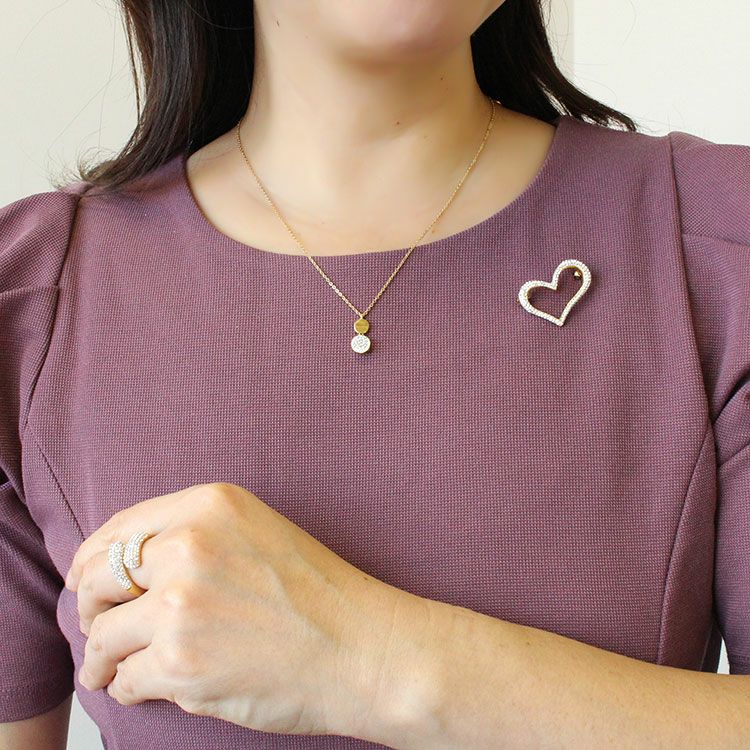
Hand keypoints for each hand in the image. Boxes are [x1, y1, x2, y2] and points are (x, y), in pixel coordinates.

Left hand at [64, 481, 426, 738]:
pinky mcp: (180, 665)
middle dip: (90, 609)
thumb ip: (190, 536)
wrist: (361, 647)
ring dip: (103, 658)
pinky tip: (149, 686)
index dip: (92, 561)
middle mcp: (188, 547)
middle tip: (97, 628)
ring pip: (102, 636)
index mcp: (207, 506)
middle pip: (98, 580)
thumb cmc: (317, 593)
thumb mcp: (255, 531)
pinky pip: (124, 680)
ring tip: (108, 669)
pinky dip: (129, 687)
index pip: (117, 530)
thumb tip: (120, 569)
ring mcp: (180, 607)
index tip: (86, 582)